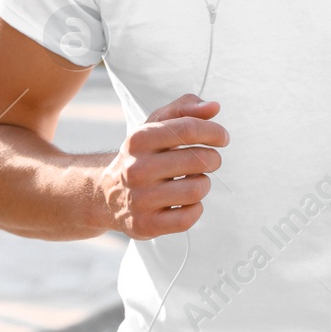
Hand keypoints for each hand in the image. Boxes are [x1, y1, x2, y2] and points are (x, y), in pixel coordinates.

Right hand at [99, 93, 227, 239]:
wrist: (108, 194)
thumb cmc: (143, 155)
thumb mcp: (155, 125)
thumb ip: (185, 109)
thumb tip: (213, 107)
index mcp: (139, 139)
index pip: (188, 129)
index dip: (214, 131)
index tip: (223, 138)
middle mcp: (136, 168)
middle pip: (198, 160)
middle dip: (212, 159)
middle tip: (208, 161)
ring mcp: (140, 199)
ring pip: (197, 189)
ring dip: (204, 184)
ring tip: (194, 181)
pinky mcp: (145, 224)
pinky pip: (188, 217)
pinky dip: (195, 208)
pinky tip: (186, 202)